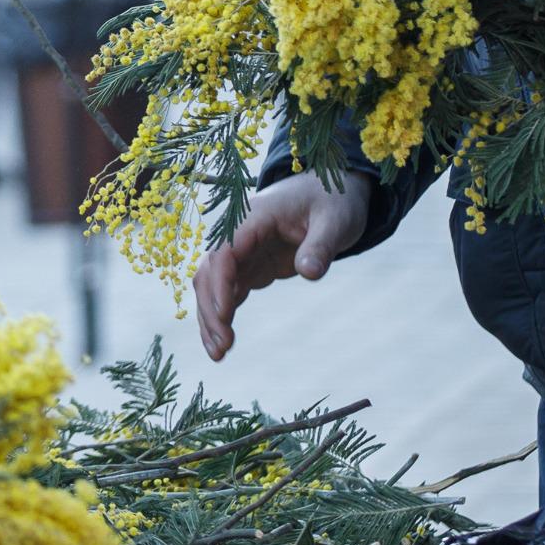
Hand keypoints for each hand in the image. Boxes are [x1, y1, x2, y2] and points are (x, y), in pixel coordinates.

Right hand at [193, 173, 367, 360]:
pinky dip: (222, 316)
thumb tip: (309, 273)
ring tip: (219, 354)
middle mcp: (239, 233)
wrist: (329, 190)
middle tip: (222, 348)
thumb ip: (321, 246)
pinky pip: (226, 291)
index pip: (225, 251)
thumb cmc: (332, 200)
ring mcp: (242, 250)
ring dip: (210, 318)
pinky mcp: (249, 265)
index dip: (220, 283)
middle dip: (210, 310)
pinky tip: (223, 342)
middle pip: (210, 271)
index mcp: (254, 216)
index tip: (225, 315)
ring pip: (211, 285)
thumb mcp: (335, 221)